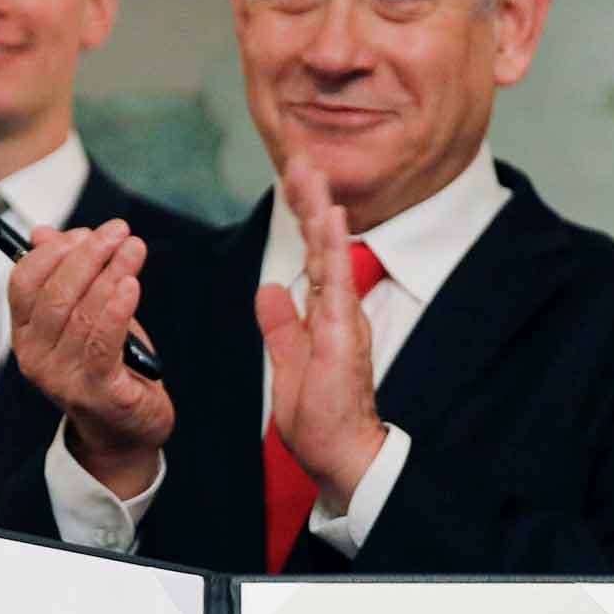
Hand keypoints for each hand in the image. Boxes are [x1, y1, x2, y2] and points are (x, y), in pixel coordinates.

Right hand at [6, 218, 171, 496]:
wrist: (126, 430)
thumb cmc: (109, 366)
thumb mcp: (86, 314)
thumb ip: (68, 276)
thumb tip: (43, 233)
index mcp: (25, 332)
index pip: (24, 280)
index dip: (55, 250)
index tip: (88, 232)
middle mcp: (34, 356)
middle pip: (54, 292)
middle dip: (89, 254)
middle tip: (119, 232)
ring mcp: (61, 376)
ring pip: (81, 312)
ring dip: (111, 273)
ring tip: (135, 250)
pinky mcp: (94, 392)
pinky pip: (102, 341)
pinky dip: (116, 309)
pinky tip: (132, 285)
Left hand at [254, 154, 384, 508]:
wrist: (338, 454)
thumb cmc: (320, 418)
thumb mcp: (289, 362)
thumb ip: (281, 326)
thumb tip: (269, 291)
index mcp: (323, 314)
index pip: (310, 255)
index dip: (301, 219)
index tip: (293, 182)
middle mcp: (337, 309)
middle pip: (321, 244)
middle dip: (309, 200)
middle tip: (300, 158)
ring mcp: (343, 318)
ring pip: (331, 252)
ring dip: (319, 209)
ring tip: (311, 170)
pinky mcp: (343, 332)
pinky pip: (337, 280)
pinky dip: (333, 245)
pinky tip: (330, 214)